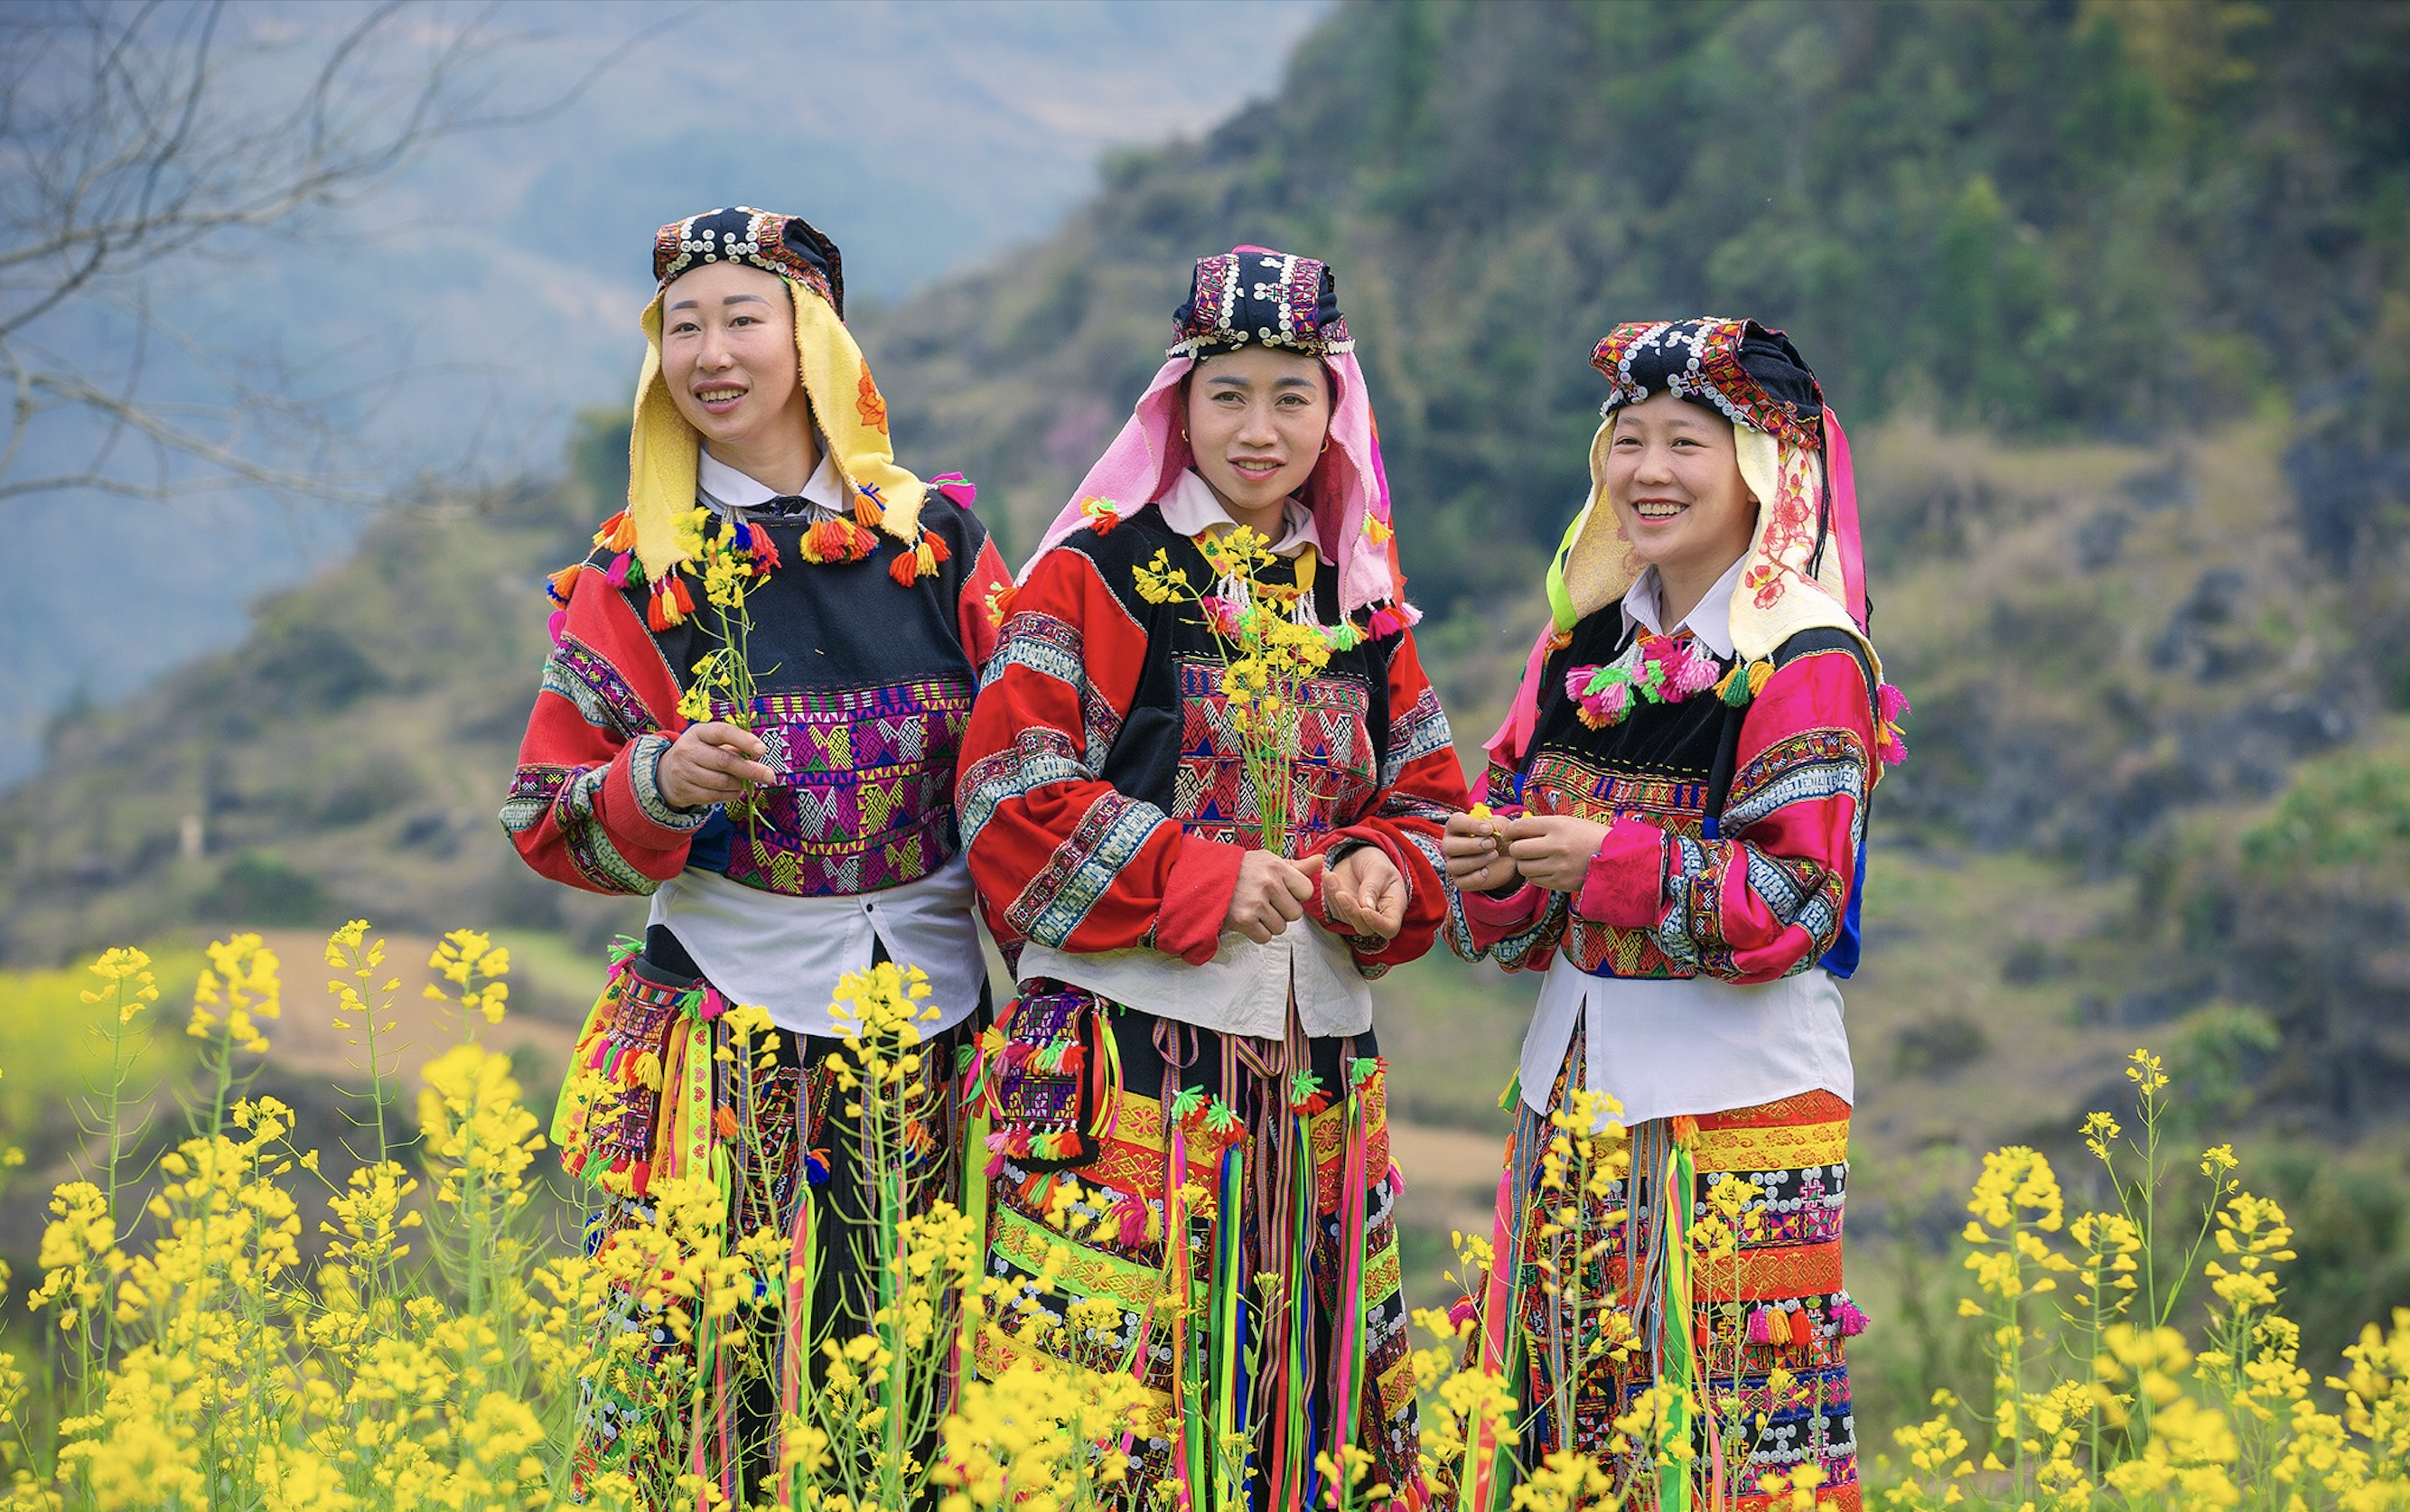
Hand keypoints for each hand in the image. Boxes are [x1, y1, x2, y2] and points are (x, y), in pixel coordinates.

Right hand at [657, 721, 774, 808]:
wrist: (665, 773)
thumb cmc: (699, 754)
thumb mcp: (710, 742)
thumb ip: (733, 746)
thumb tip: (759, 756)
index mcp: (698, 732)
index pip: (723, 732)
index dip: (744, 741)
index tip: (762, 750)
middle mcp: (688, 750)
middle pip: (724, 761)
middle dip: (750, 769)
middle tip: (769, 775)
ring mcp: (683, 771)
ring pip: (721, 782)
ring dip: (740, 784)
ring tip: (747, 783)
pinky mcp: (683, 791)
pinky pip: (714, 796)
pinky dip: (731, 795)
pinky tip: (736, 791)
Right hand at [1223, 851, 1324, 944]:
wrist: (1206, 878)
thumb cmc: (1242, 870)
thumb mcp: (1268, 861)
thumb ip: (1296, 866)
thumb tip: (1321, 861)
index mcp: (1277, 867)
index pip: (1307, 891)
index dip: (1295, 894)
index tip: (1281, 891)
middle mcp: (1268, 884)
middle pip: (1295, 913)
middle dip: (1283, 911)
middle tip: (1265, 901)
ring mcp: (1255, 903)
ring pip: (1281, 927)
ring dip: (1269, 923)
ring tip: (1255, 909)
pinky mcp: (1243, 920)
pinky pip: (1265, 937)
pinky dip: (1257, 933)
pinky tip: (1248, 919)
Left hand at [1323, 845, 1406, 941]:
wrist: (1360, 857)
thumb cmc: (1376, 863)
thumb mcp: (1379, 869)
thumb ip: (1373, 887)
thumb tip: (1366, 906)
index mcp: (1394, 908)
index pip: (1389, 928)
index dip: (1378, 924)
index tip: (1366, 910)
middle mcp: (1377, 917)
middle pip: (1364, 928)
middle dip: (1351, 912)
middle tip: (1341, 893)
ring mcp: (1358, 916)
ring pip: (1346, 918)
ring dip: (1336, 898)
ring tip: (1331, 876)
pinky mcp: (1342, 911)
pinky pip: (1334, 908)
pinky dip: (1329, 893)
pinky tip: (1329, 877)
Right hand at [1443, 810, 1521, 892]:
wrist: (1510, 858)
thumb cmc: (1501, 837)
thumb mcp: (1501, 826)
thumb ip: (1494, 824)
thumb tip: (1487, 827)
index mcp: (1457, 827)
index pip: (1454, 823)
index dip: (1470, 825)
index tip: (1488, 829)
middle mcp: (1451, 845)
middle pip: (1448, 846)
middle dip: (1471, 845)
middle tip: (1492, 844)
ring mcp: (1454, 864)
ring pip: (1453, 865)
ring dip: (1476, 861)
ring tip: (1494, 855)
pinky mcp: (1460, 881)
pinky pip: (1461, 882)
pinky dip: (1475, 878)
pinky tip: (1487, 871)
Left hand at [1501, 814, 1611, 893]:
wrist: (1615, 857)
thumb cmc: (1588, 836)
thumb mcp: (1567, 822)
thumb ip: (1541, 826)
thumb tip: (1514, 831)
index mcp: (1558, 826)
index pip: (1520, 827)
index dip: (1509, 831)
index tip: (1509, 834)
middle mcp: (1557, 846)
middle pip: (1517, 850)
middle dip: (1516, 848)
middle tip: (1522, 848)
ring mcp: (1559, 867)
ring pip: (1523, 868)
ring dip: (1524, 863)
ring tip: (1534, 859)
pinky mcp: (1561, 883)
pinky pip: (1535, 880)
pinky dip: (1534, 875)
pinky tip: (1543, 869)